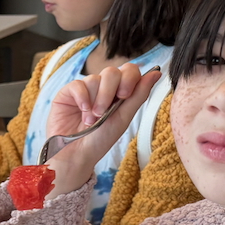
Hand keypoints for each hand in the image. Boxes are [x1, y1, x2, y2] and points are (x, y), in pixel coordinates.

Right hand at [44, 63, 162, 197]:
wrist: (77, 154)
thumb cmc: (101, 140)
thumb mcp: (123, 118)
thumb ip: (139, 95)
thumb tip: (156, 72)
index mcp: (119, 92)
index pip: (128, 71)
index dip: (128, 78)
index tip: (124, 96)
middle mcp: (102, 88)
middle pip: (111, 72)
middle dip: (109, 93)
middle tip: (103, 112)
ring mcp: (84, 89)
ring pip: (93, 79)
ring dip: (94, 101)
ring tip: (90, 120)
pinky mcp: (67, 93)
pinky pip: (77, 84)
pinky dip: (81, 97)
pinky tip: (81, 111)